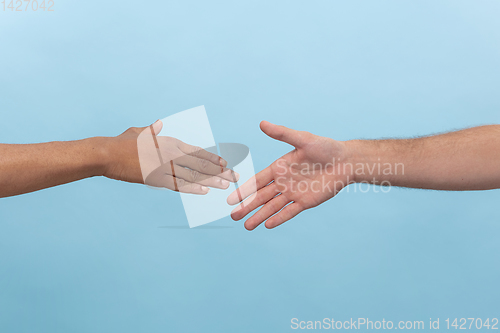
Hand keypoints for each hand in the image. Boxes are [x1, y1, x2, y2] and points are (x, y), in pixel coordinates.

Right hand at [102, 120, 236, 193]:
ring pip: (193, 175)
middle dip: (220, 171)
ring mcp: (164, 166)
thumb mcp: (139, 132)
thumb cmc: (122, 143)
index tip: (226, 163)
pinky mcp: (155, 178)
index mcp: (169, 142)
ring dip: (211, 181)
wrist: (106, 153)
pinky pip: (178, 184)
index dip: (213, 158)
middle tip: (235, 177)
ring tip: (226, 186)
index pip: (197, 151)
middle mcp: (171, 153)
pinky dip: (192, 188)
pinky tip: (205, 191)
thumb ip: (152, 130)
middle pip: (200, 163)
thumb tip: (159, 123)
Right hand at [227, 121, 353, 229]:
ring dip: (259, 216)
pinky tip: (267, 225)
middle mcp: (283, 182)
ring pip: (272, 207)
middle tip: (233, 216)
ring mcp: (294, 193)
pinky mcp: (305, 202)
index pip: (257, 181)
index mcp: (279, 167)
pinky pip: (289, 212)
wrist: (346, 161)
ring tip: (247, 226)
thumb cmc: (325, 147)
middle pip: (261, 197)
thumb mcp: (302, 139)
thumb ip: (282, 134)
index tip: (231, 199)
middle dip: (247, 207)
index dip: (244, 190)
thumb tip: (262, 123)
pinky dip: (279, 218)